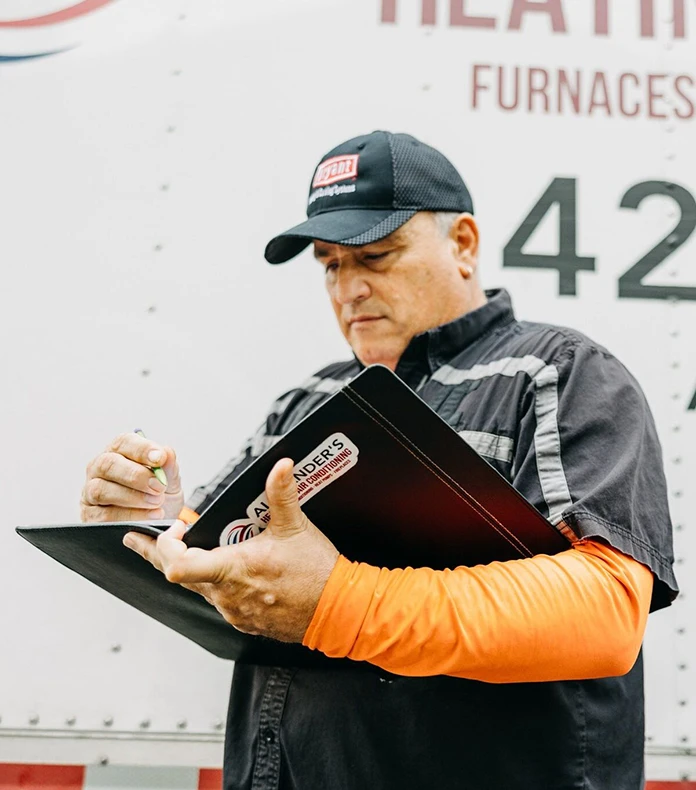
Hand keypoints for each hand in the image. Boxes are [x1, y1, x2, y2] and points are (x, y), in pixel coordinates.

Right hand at [81, 433, 184, 521]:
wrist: (158, 523)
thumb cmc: (158, 494)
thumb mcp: (169, 480)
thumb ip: (168, 466)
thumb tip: (166, 453)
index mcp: (118, 452)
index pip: (123, 442)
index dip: (141, 449)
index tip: (160, 458)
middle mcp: (99, 469)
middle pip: (108, 464)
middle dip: (136, 475)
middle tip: (159, 486)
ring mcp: (90, 492)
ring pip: (101, 490)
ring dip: (132, 497)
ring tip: (157, 503)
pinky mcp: (91, 516)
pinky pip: (104, 516)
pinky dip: (129, 516)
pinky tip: (149, 516)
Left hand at [123, 458, 339, 642]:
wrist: (337, 611)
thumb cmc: (316, 571)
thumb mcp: (297, 527)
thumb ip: (282, 494)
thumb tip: (281, 465)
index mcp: (233, 569)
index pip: (179, 565)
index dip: (164, 546)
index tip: (170, 527)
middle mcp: (227, 595)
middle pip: (176, 575)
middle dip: (156, 553)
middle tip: (136, 538)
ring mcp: (233, 611)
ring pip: (197, 588)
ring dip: (188, 567)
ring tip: (181, 547)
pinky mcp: (243, 620)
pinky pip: (217, 600)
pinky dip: (211, 583)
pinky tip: (219, 571)